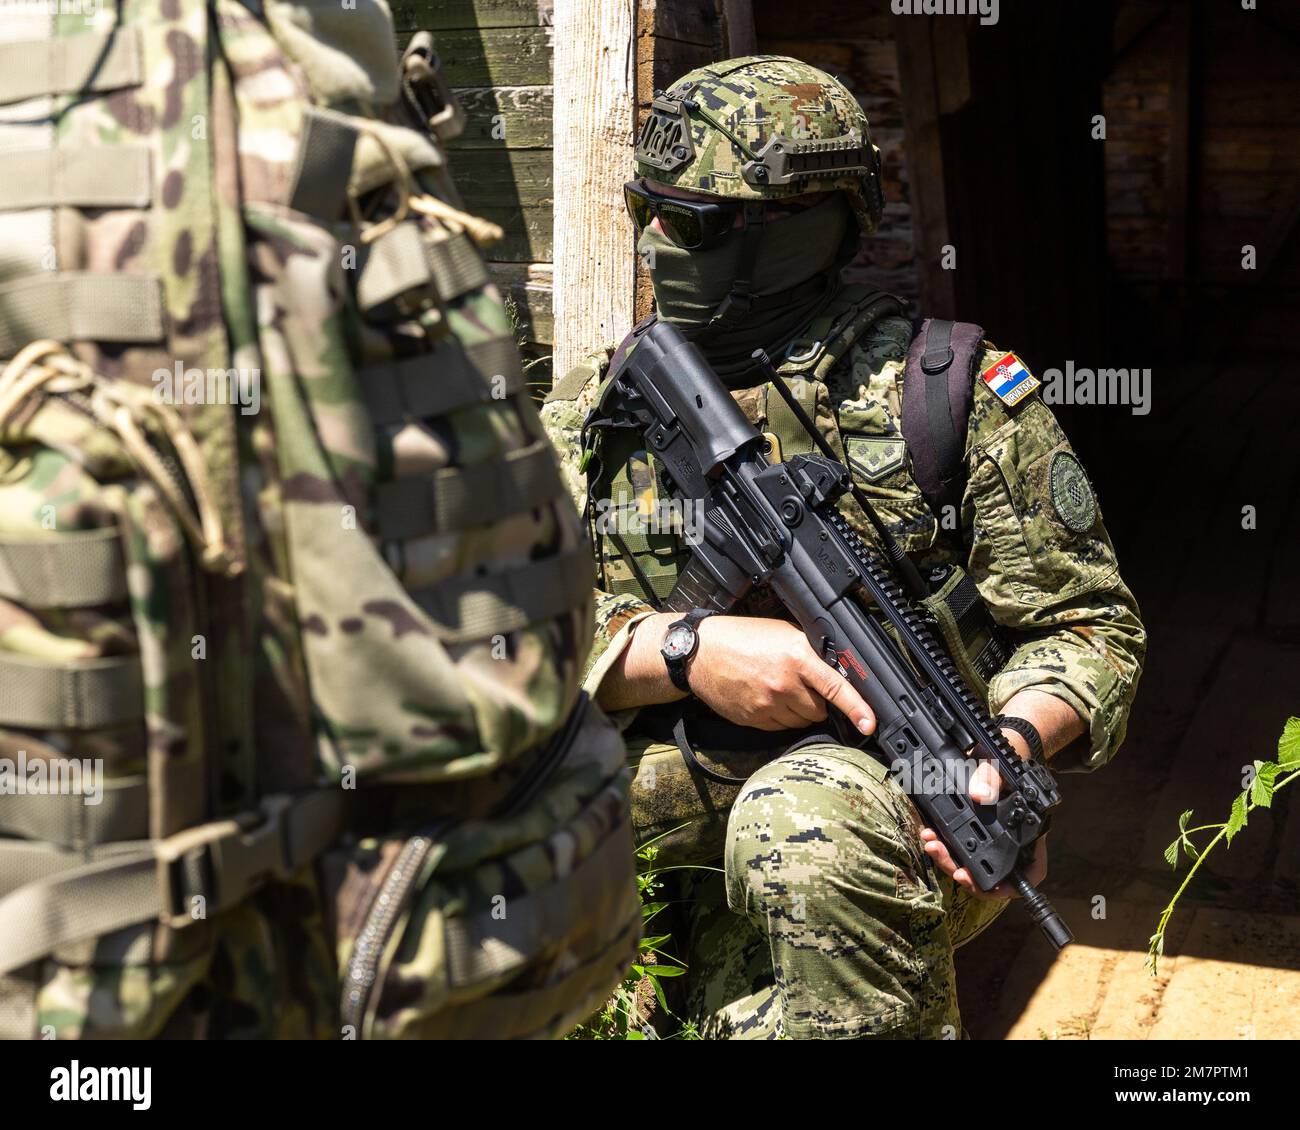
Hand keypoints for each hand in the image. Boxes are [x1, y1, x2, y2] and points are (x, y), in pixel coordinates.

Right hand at [689, 615, 876, 734]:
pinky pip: (780, 728)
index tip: (869, 723)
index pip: (835, 687)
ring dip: (800, 712)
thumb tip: (834, 670)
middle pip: (820, 711)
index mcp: (796, 656)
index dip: (857, 708)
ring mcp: (768, 705)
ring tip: (782, 691)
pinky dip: (780, 717)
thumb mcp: (782, 632)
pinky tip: (767, 699)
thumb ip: (809, 652)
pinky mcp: (753, 719)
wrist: (700, 653)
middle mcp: (784, 683)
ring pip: (801, 722)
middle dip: (818, 702)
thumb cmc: (741, 637)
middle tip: (803, 687)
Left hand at [919, 730, 1047, 899]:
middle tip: (941, 857)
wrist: (998, 756)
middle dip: (959, 869)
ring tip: (929, 842)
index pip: (1022, 880)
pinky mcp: (972, 835)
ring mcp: (990, 844)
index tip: (971, 880)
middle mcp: (1010, 848)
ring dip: (946, 857)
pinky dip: (943, 844)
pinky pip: (957, 848)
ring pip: (968, 863)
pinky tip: (929, 833)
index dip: (999, 888)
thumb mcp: (1003, 770)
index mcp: (1029, 842)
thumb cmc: (1010, 767)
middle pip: (986, 876)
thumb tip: (978, 795)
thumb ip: (992, 780)